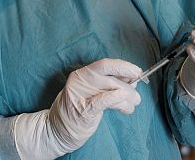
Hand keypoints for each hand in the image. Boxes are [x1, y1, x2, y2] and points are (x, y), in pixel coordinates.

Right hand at [13, 59, 141, 158]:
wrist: (57, 129)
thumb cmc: (78, 109)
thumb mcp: (92, 92)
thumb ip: (108, 84)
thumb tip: (131, 79)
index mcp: (82, 74)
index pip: (105, 64)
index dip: (123, 66)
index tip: (138, 72)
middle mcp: (79, 81)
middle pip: (110, 79)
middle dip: (128, 88)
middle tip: (137, 98)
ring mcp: (79, 95)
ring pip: (109, 90)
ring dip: (126, 99)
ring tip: (132, 106)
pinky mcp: (82, 111)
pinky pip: (101, 102)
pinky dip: (114, 99)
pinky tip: (123, 101)